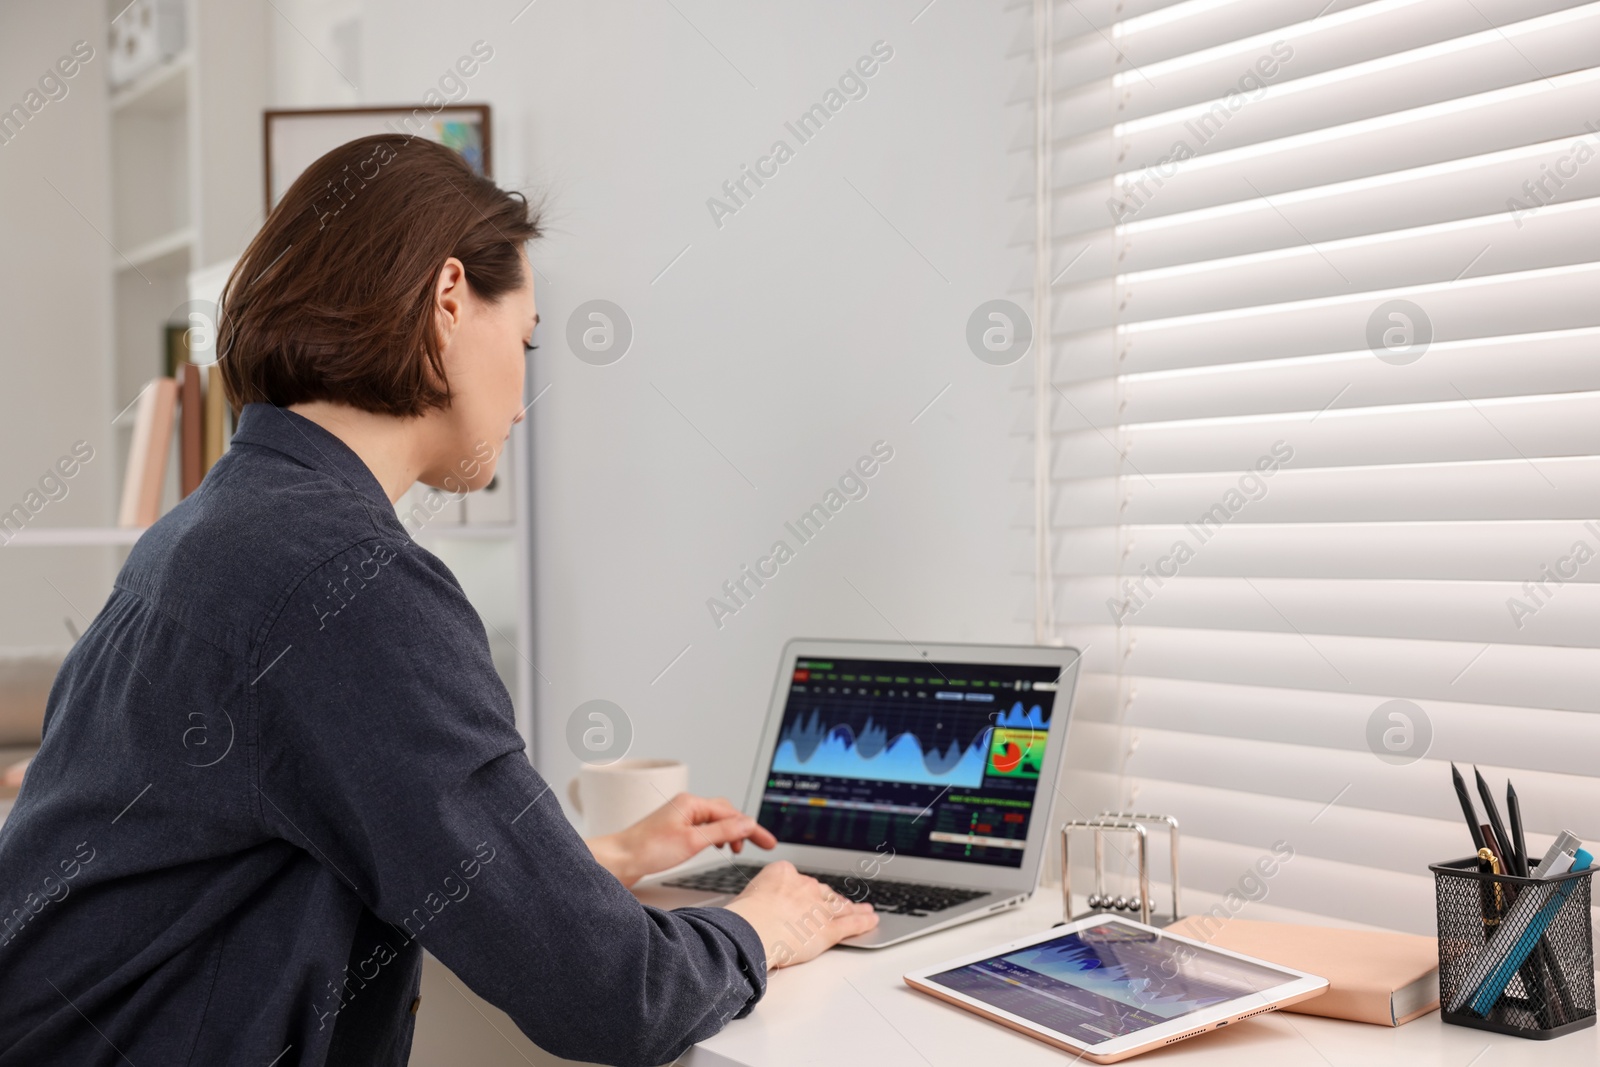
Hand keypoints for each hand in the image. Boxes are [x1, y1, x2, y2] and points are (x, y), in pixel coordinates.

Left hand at [586, 792, 776, 888]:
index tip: (769, 843)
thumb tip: (748, 822)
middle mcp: (687, 806)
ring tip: (737, 850)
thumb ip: (723, 831)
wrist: (618, 860)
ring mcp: (679, 817)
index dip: (753, 828)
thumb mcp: (693, 842)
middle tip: (759, 847)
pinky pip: (702, 828)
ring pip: (714, 820)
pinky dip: (715, 836)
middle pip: (725, 812)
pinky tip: (716, 847)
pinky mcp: (674, 830)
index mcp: (692, 803)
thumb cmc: (648, 850)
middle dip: (743, 829)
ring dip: (729, 833)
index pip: (732, 813)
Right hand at [722, 861, 877, 969]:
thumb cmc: (743, 917)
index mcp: (783, 873)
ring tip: (864, 910)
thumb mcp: (745, 897)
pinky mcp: (828, 929)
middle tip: (837, 905)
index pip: (800, 881)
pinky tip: (871, 920)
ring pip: (841, 907)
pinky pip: (852, 924)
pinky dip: (864, 922)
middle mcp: (805, 887)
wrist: (752, 929)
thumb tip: (750, 909)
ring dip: (854, 908)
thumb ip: (757, 900)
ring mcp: (819, 908)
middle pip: (823, 893)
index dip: (806, 892)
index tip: (806, 896)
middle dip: (830, 900)